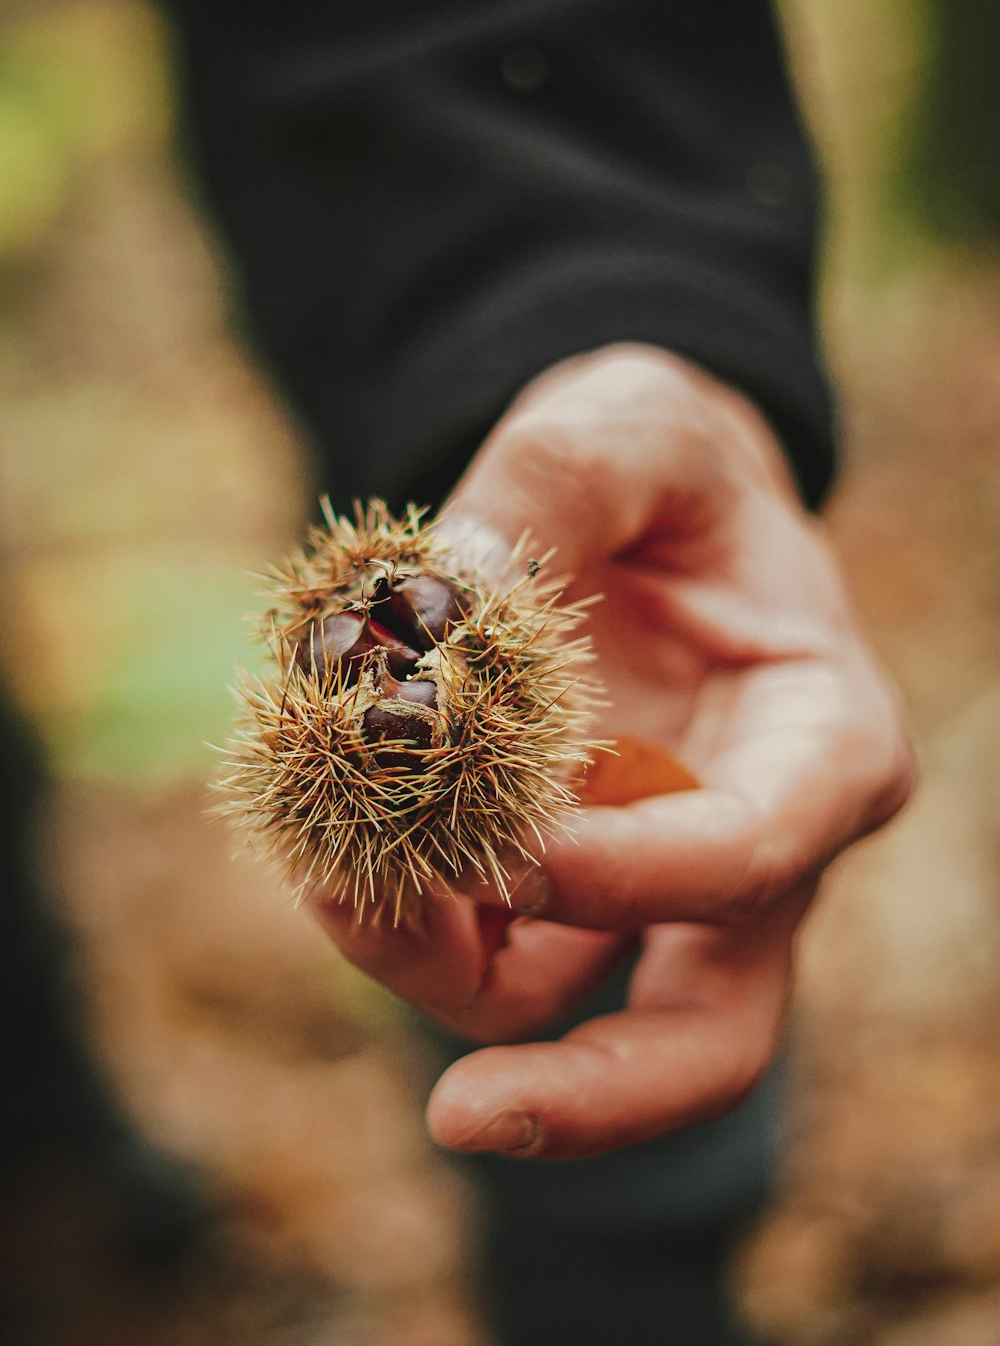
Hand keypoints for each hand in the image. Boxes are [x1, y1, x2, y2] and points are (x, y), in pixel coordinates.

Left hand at [316, 344, 914, 1157]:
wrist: (632, 504)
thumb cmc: (661, 466)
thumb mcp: (629, 424)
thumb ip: (555, 480)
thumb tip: (439, 595)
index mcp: (820, 740)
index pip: (754, 852)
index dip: (638, 875)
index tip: (505, 848)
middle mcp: (754, 843)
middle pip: (707, 1031)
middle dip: (592, 1092)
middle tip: (458, 1120)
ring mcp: (653, 885)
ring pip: (565, 1005)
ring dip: (439, 975)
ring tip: (330, 888)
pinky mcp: (563, 887)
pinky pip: (485, 948)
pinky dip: (405, 924)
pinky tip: (327, 855)